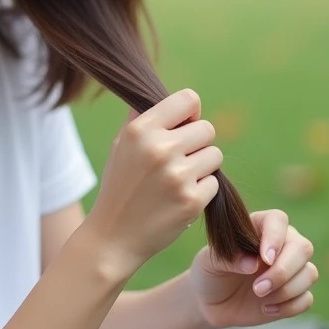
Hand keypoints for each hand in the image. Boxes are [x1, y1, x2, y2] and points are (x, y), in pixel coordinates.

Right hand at [85, 90, 222, 277]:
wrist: (113, 237)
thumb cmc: (120, 185)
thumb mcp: (122, 144)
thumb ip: (141, 116)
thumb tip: (159, 92)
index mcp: (141, 129)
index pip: (188, 99)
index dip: (190, 113)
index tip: (183, 126)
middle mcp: (159, 148)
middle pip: (207, 128)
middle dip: (198, 143)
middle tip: (180, 160)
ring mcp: (177, 176)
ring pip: (215, 155)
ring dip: (203, 167)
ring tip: (180, 179)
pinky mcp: (192, 201)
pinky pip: (214, 183)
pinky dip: (202, 190)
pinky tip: (180, 198)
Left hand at [188, 209, 315, 328]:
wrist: (211, 303)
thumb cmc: (210, 273)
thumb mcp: (209, 262)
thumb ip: (228, 258)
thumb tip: (253, 263)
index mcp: (259, 227)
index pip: (278, 220)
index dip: (275, 237)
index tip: (264, 259)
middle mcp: (281, 244)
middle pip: (303, 247)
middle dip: (283, 271)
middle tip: (258, 288)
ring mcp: (291, 269)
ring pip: (309, 273)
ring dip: (286, 290)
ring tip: (259, 297)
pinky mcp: (295, 293)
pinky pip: (306, 298)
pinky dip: (288, 307)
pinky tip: (266, 309)